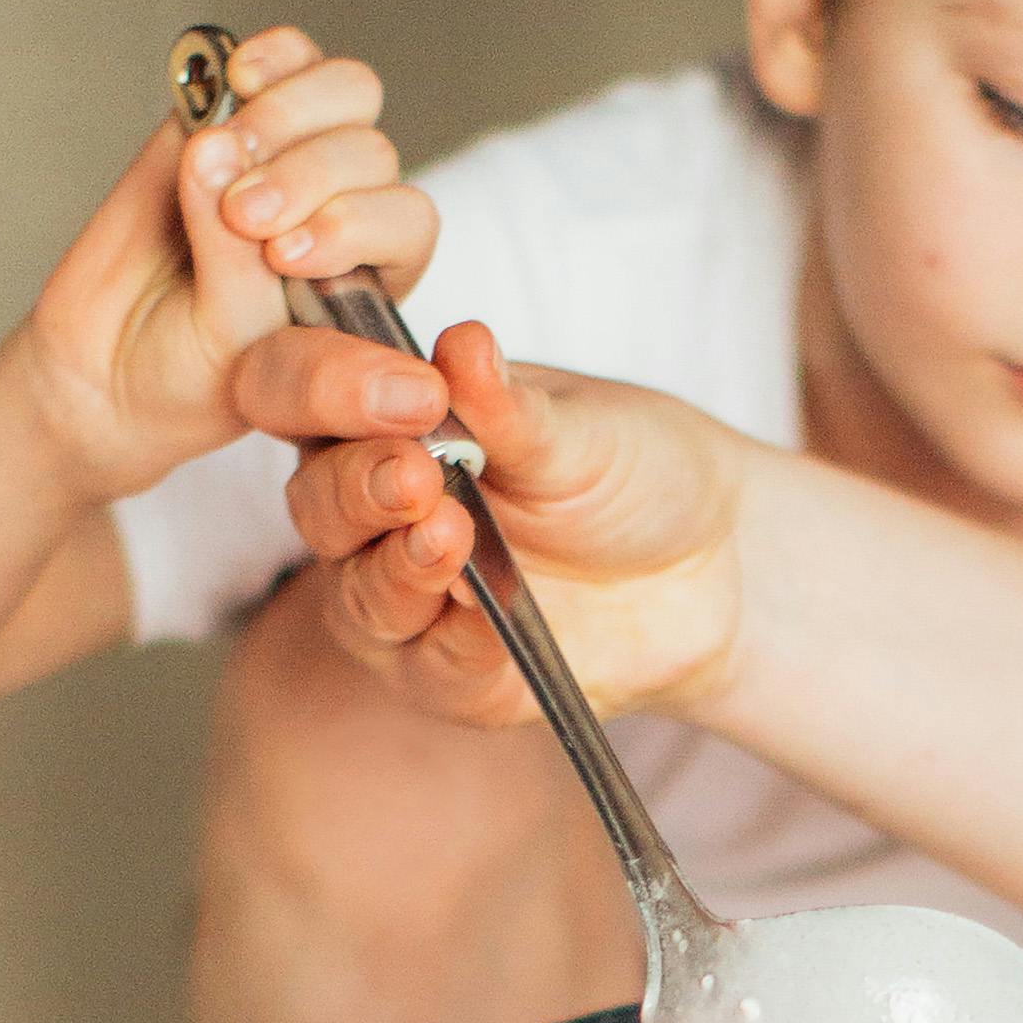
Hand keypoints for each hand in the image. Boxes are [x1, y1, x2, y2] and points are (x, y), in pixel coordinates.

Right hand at [15, 25, 443, 501]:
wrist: (107, 369)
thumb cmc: (190, 376)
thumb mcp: (232, 346)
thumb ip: (237, 256)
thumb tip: (215, 149)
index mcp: (369, 278)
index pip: (405, 222)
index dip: (352, 224)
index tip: (283, 256)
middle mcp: (342, 211)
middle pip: (368, 152)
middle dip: (305, 176)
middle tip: (241, 215)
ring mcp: (289, 157)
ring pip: (341, 94)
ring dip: (286, 115)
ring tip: (217, 153)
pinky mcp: (230, 118)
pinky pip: (281, 62)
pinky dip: (267, 58)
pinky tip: (236, 76)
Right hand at [253, 308, 751, 729]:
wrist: (711, 563)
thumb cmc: (631, 471)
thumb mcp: (582, 429)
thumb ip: (510, 406)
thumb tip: (462, 346)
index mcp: (388, 426)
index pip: (311, 400)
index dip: (330, 389)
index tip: (408, 393)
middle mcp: (376, 513)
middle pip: (321, 506)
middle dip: (360, 489)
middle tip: (415, 476)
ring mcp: (404, 600)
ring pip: (360, 597)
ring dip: (399, 569)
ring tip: (447, 537)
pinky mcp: (447, 676)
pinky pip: (430, 667)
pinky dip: (456, 642)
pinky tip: (487, 615)